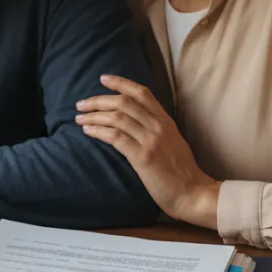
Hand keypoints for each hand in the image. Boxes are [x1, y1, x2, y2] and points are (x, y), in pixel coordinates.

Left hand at [75, 75, 221, 228]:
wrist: (192, 192)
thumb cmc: (181, 171)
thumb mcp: (172, 141)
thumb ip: (156, 129)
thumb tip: (135, 122)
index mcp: (165, 120)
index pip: (141, 93)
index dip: (121, 83)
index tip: (103, 79)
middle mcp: (158, 126)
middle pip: (123, 102)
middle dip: (98, 100)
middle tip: (81, 104)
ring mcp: (151, 140)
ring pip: (117, 117)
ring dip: (94, 116)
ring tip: (79, 118)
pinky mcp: (143, 156)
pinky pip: (116, 137)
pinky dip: (99, 131)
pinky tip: (88, 131)